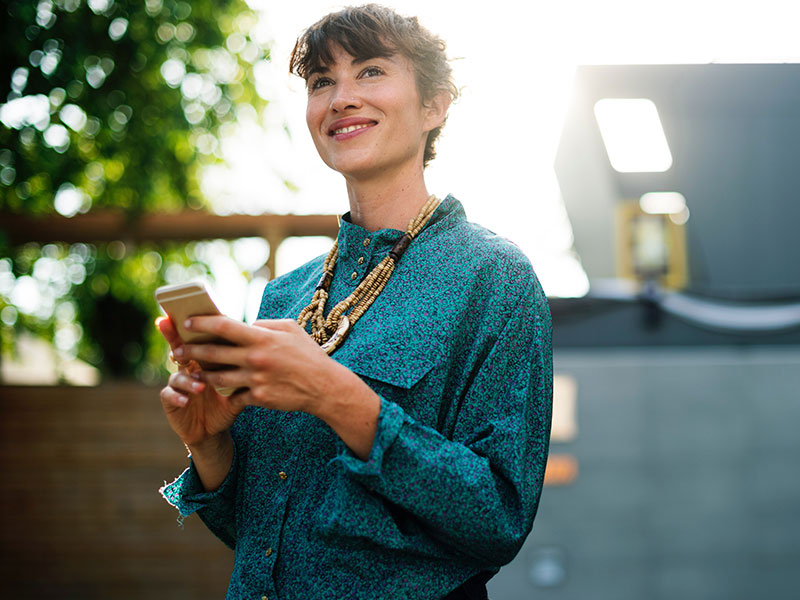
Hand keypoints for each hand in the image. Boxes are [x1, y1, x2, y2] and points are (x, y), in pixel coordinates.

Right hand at [156, 317, 243, 447]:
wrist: (214, 428)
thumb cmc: (228, 401)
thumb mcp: (239, 383)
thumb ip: (246, 366)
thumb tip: (264, 346)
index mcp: (204, 358)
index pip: (198, 338)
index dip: (191, 326)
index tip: (188, 314)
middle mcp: (188, 367)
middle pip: (178, 348)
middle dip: (174, 339)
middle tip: (180, 340)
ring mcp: (178, 383)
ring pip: (177, 374)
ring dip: (188, 379)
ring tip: (200, 386)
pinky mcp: (171, 400)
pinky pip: (169, 395)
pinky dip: (177, 396)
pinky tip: (185, 400)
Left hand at [176, 316, 333, 413]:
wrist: (324, 386)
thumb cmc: (308, 354)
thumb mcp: (290, 329)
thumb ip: (265, 325)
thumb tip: (246, 325)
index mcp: (261, 338)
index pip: (223, 326)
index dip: (202, 323)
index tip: (187, 322)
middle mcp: (255, 358)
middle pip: (213, 353)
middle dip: (190, 351)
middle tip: (177, 350)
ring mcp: (256, 379)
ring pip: (217, 378)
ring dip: (202, 374)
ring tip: (192, 372)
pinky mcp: (258, 398)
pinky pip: (234, 395)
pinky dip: (226, 393)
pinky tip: (218, 391)